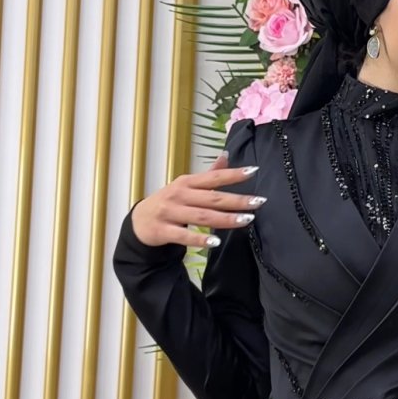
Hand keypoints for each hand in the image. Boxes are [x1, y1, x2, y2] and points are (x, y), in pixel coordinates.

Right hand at [130, 151, 265, 249]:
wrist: (139, 221)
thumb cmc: (170, 202)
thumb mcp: (187, 185)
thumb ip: (208, 174)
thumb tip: (226, 155)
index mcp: (187, 182)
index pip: (213, 177)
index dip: (233, 174)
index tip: (253, 171)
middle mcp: (179, 195)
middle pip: (212, 198)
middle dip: (236, 200)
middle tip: (258, 202)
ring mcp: (170, 212)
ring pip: (202, 216)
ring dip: (225, 219)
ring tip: (245, 220)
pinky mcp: (163, 231)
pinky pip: (184, 236)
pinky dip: (200, 238)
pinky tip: (216, 242)